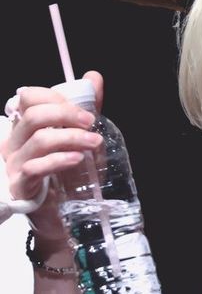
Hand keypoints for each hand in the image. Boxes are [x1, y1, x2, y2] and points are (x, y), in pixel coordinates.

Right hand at [0, 71, 103, 244]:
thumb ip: (88, 108)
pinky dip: (59, 159)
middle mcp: (16, 142)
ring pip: (38, 139)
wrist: (68, 216)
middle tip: (91, 123)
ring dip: (71, 137)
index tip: (85, 109)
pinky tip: (77, 159)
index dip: (55, 97)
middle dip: (66, 114)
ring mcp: (15, 164)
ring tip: (94, 143)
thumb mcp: (85, 138)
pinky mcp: (20, 186)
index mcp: (28, 127)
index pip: (28, 97)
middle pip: (33, 116)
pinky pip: (35, 167)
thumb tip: (94, 77)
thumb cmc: (73, 176)